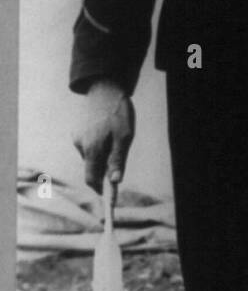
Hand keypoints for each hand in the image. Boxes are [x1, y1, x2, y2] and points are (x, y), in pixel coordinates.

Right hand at [72, 79, 134, 194]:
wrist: (106, 89)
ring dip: (104, 158)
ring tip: (117, 141)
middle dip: (105, 172)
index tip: (111, 202)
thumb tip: (116, 181)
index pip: (92, 179)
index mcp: (91, 148)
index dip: (101, 191)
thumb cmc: (118, 113)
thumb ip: (118, 160)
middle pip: (93, 170)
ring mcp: (79, 138)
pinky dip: (100, 148)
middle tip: (120, 166)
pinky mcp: (80, 133)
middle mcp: (81, 145)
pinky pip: (91, 148)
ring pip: (92, 158)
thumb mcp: (125, 137)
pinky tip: (109, 135)